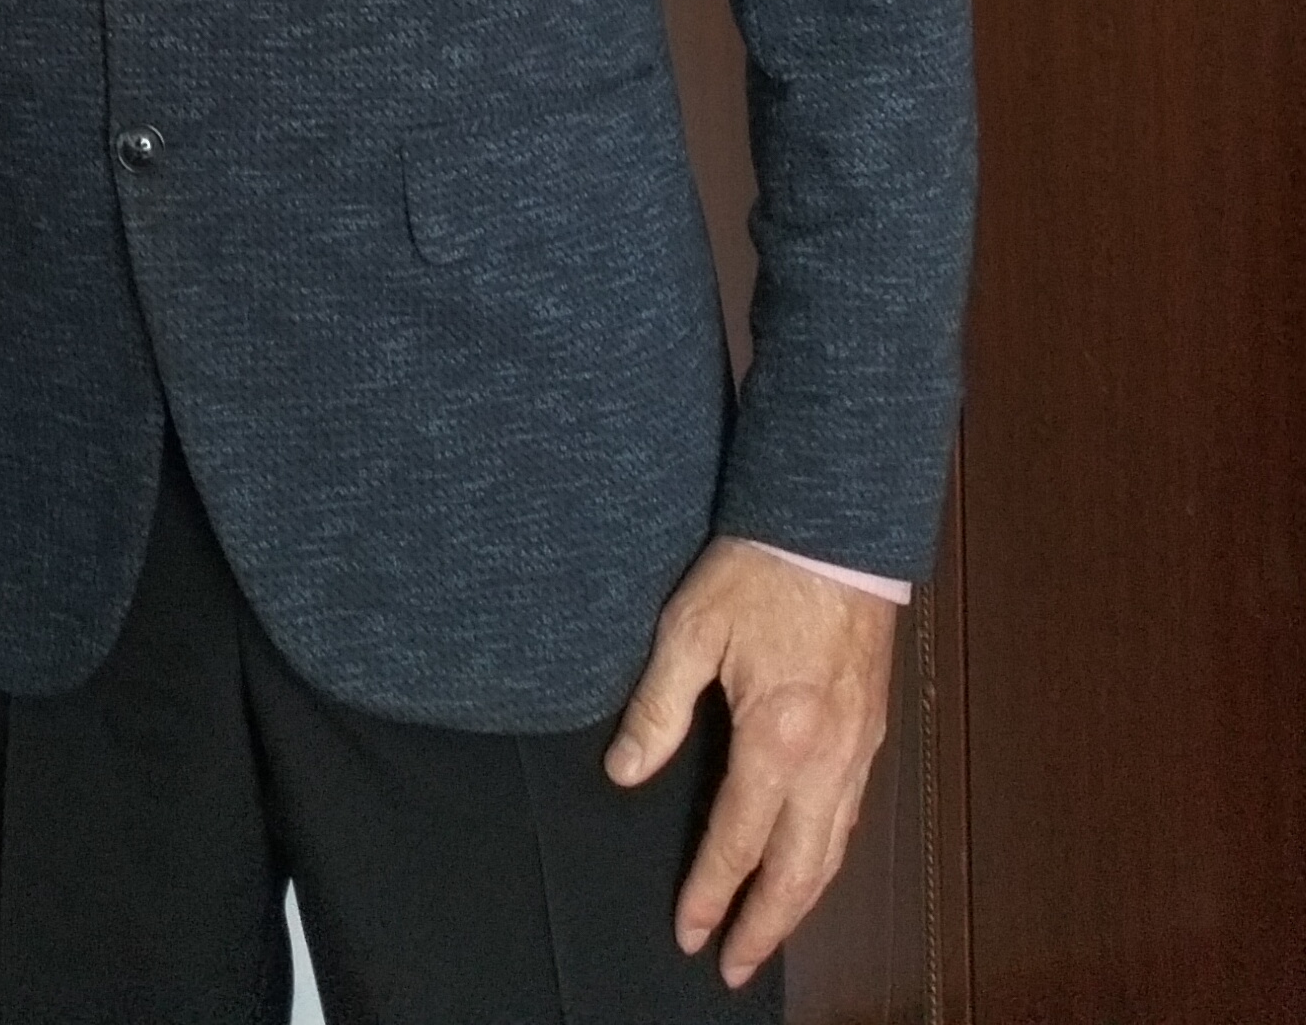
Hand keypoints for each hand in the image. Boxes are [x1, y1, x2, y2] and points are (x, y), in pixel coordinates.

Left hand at [608, 536, 898, 985]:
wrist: (835, 530)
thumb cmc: (758, 571)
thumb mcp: (689, 628)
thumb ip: (657, 707)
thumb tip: (624, 771)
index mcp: (777, 738)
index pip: (738, 840)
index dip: (712, 893)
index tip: (690, 935)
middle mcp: (827, 759)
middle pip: (800, 869)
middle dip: (767, 925)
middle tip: (736, 969)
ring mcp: (858, 750)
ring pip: (834, 851)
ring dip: (801, 900)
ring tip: (770, 932)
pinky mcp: (872, 733)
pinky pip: (851, 817)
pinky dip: (827, 857)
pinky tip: (809, 863)